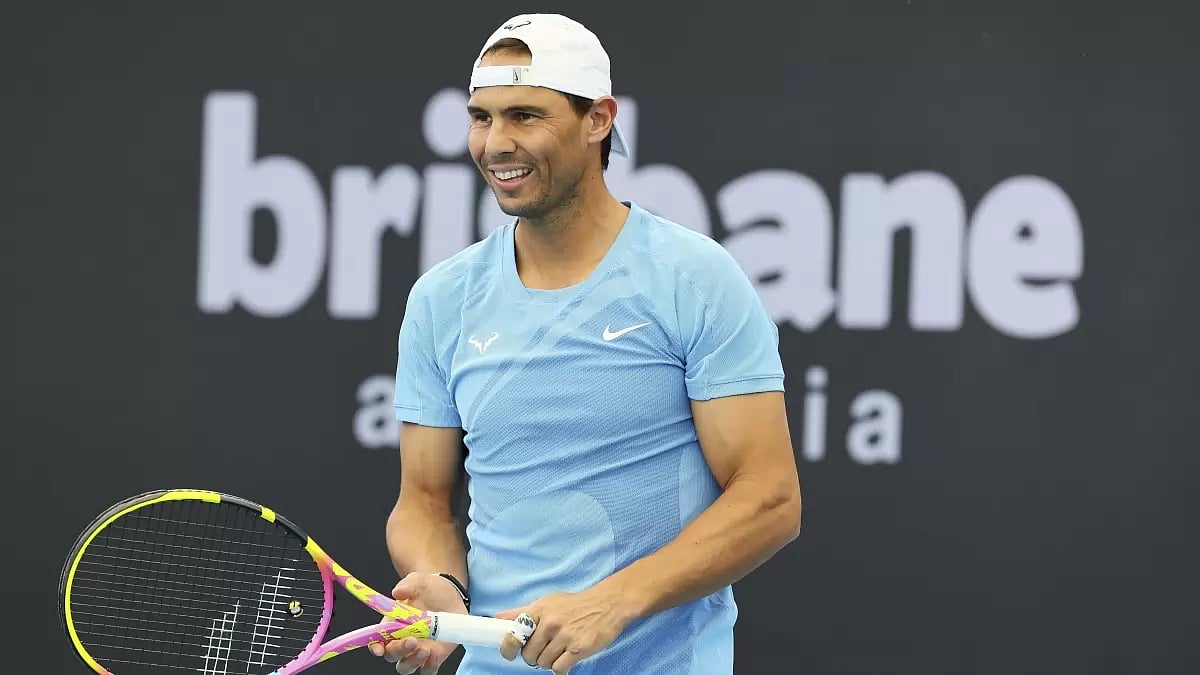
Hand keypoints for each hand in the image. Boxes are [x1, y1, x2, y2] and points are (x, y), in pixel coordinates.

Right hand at [367, 572, 466, 673]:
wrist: (452, 595)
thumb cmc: (430, 589)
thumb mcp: (420, 581)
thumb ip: (409, 584)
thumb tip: (398, 591)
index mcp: (391, 625)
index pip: (376, 640)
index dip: (375, 646)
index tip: (378, 648)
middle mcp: (401, 641)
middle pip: (391, 655)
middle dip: (399, 651)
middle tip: (412, 641)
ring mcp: (417, 650)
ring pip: (406, 667)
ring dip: (412, 662)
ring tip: (426, 650)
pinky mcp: (434, 657)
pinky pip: (428, 670)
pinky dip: (429, 668)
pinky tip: (435, 657)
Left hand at [495, 588, 633, 673]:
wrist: (607, 604)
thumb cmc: (575, 604)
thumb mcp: (547, 602)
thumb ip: (522, 611)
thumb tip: (498, 617)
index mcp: (539, 610)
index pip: (514, 634)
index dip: (508, 648)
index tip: (509, 653)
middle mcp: (550, 623)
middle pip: (528, 654)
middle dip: (534, 656)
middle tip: (544, 649)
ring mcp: (565, 636)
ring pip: (543, 663)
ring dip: (548, 662)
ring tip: (558, 651)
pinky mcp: (578, 649)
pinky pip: (558, 669)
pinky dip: (560, 668)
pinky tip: (566, 659)